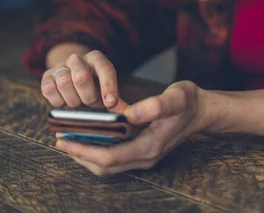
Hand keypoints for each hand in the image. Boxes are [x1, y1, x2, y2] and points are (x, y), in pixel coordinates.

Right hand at [41, 50, 127, 111]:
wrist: (72, 76)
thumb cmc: (94, 86)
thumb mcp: (107, 90)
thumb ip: (117, 102)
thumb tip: (127, 114)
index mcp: (97, 59)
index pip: (105, 69)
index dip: (108, 86)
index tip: (110, 104)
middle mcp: (78, 59)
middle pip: (81, 77)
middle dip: (87, 96)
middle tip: (90, 102)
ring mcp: (61, 66)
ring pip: (64, 83)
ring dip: (72, 100)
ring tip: (78, 102)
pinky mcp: (46, 75)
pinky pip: (48, 89)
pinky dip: (57, 100)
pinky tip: (64, 101)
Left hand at [55, 81, 209, 175]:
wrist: (203, 110)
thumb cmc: (188, 102)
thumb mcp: (176, 97)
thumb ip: (154, 105)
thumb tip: (128, 114)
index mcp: (149, 146)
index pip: (110, 157)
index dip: (84, 151)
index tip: (64, 141)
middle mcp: (145, 156)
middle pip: (104, 166)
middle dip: (80, 155)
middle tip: (60, 140)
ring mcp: (144, 156)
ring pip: (108, 165)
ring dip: (87, 155)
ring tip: (69, 139)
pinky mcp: (143, 150)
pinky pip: (115, 157)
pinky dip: (98, 150)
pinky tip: (90, 135)